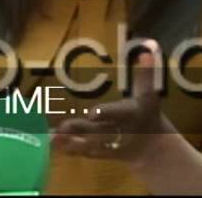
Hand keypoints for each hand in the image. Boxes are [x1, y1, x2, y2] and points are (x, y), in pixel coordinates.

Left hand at [50, 39, 168, 162]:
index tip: (92, 113)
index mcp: (129, 116)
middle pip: (98, 131)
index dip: (105, 113)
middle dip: (81, 129)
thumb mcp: (149, 95)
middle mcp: (117, 132)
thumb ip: (146, 74)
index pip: (117, 114)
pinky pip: (82, 152)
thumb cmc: (147, 115)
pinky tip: (50, 145)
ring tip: (51, 138)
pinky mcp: (99, 152)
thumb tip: (147, 49)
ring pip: (88, 144)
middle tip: (63, 126)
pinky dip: (67, 149)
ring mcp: (107, 144)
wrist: (151, 147)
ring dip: (69, 142)